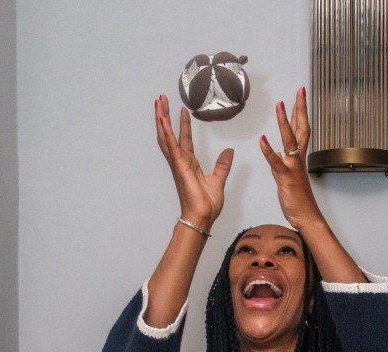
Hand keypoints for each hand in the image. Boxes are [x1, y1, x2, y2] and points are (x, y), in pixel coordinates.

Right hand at [155, 95, 232, 230]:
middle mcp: (181, 161)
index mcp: (189, 164)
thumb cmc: (207, 205)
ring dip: (162, 118)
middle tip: (162, 99)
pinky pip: (170, 145)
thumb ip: (222, 165)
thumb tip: (229, 152)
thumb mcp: (218, 180)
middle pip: (170, 134)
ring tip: (158, 102)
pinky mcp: (178, 166)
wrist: (203, 217)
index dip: (183, 124)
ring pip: (167, 136)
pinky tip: (162, 119)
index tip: (182, 110)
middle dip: (165, 116)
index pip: (185, 139)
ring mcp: (178, 163)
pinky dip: (166, 131)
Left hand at [259, 86, 320, 231]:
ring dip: (284, 122)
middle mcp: (298, 159)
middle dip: (300, 109)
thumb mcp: (286, 179)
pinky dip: (269, 151)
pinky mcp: (286, 178)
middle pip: (301, 128)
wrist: (306, 217)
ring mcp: (293, 167)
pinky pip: (276, 163)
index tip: (299, 97)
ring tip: (280, 106)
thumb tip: (276, 155)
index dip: (300, 112)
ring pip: (290, 140)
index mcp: (299, 158)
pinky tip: (262, 140)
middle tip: (300, 91)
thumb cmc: (299, 200)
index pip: (301, 129)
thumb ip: (280, 165)